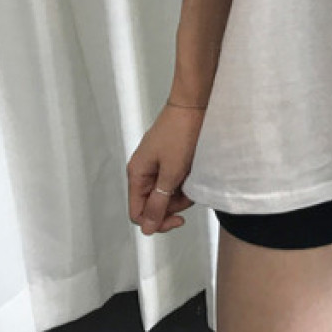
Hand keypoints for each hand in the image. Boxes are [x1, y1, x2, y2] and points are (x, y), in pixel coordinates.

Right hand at [127, 102, 205, 234]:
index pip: (138, 212)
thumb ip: (158, 202)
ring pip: (167, 192)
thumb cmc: (180, 131)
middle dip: (173, 204)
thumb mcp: (171, 172)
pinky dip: (186, 179)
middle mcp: (144, 170)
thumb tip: (147, 227)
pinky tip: (194, 170)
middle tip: (189, 194)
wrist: (194, 104)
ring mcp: (157, 163)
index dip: (157, 221)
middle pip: (154, 203)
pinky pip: (175, 179)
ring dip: (182, 191)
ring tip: (193, 177)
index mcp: (137, 174)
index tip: (178, 219)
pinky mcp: (170, 158)